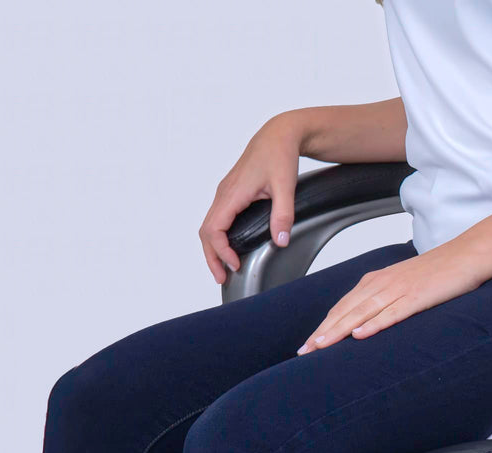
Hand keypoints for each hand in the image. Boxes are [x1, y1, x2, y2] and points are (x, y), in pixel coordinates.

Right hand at [199, 113, 304, 283]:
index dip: (220, 251)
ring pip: (209, 225)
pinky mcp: (231, 193)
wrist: (279, 135)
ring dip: (213, 248)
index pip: (214, 229)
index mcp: (232, 193)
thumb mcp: (286, 185)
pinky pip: (217, 219)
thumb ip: (283, 214)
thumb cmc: (280, 155)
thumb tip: (281, 240)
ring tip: (223, 268)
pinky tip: (228, 247)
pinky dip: (218, 237)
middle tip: (222, 278)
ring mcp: (225, 193)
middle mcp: (224, 193)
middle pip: (206, 231)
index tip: (234, 265)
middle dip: (211, 257)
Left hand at [296, 245, 491, 354]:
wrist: (467, 255)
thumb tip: (369, 321)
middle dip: (323, 332)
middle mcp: (382, 283)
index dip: (324, 325)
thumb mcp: (405, 283)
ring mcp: (399, 290)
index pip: (343, 306)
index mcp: (377, 280)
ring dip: (338, 330)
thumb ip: (386, 299)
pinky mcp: (416, 297)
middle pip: (345, 310)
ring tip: (321, 346)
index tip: (309, 344)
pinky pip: (391, 313)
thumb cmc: (439, 271)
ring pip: (361, 313)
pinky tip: (359, 335)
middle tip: (304, 351)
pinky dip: (373, 324)